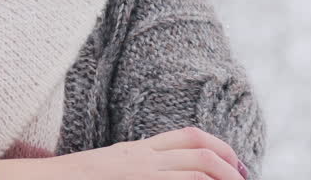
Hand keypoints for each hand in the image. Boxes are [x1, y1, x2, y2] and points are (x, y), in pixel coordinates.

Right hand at [0, 127, 248, 179]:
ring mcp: (140, 175)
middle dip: (230, 169)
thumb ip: (138, 164)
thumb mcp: (111, 164)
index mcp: (137, 149)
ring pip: (196, 174)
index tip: (235, 163)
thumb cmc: (75, 179)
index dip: (220, 147)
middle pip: (201, 154)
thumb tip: (167, 170)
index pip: (189, 136)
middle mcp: (142, 159)